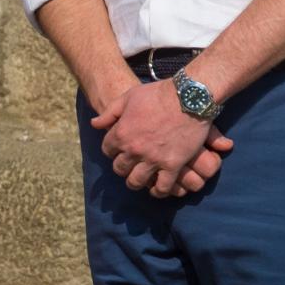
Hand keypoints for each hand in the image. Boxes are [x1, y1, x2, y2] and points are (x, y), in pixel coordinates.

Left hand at [91, 81, 232, 198]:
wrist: (189, 97)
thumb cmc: (158, 94)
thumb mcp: (129, 97)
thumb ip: (110, 113)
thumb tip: (94, 124)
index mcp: (121, 133)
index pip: (108, 150)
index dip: (112, 150)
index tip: (119, 150)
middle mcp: (134, 149)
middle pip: (120, 168)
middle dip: (123, 167)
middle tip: (130, 165)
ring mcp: (153, 159)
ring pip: (137, 181)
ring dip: (136, 181)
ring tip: (141, 179)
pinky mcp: (173, 165)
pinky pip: (162, 187)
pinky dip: (158, 191)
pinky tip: (158, 188)